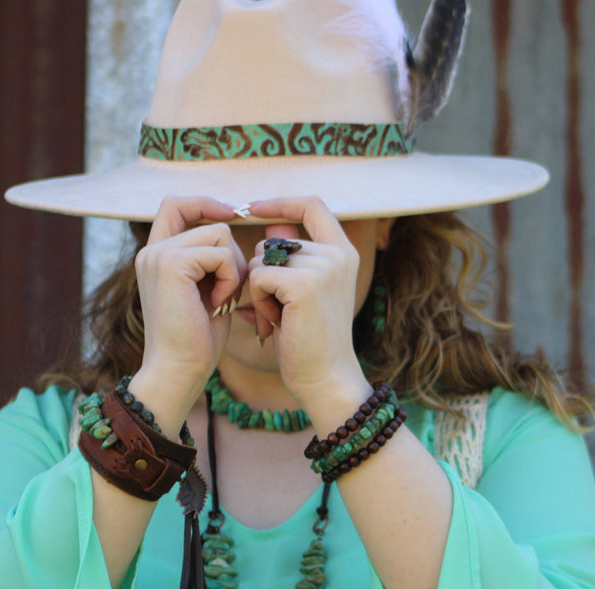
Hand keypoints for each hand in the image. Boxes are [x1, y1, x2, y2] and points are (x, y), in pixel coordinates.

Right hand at [134, 196, 246, 396]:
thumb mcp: (207, 291)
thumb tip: (234, 230)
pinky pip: (221, 254)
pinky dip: (230, 280)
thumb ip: (212, 262)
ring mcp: (158, 254)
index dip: (207, 204)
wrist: (178, 370)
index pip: (177, 205)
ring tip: (220, 302)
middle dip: (233, 259)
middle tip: (225, 296)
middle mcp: (152, 250)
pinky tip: (217, 306)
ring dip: (233, 270)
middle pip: (213, 224)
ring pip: (221, 235)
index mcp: (157, 256)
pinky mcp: (171, 263)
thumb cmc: (197, 341)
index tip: (233, 216)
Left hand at [246, 196, 368, 404]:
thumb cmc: (310, 341)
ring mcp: (323, 267)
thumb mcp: (303, 293)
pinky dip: (257, 302)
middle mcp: (337, 254)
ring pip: (261, 261)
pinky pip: (258, 277)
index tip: (251, 207)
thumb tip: (270, 225)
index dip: (280, 203)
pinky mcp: (303, 284)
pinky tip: (274, 324)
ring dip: (258, 293)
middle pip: (272, 243)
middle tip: (275, 312)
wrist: (325, 379)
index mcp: (343, 252)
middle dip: (262, 276)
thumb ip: (291, 258)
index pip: (311, 205)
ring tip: (278, 320)